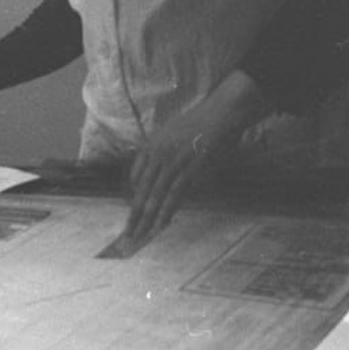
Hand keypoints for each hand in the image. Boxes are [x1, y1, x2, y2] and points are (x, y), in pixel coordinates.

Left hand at [125, 70, 269, 246]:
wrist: (221, 113)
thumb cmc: (203, 123)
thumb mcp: (174, 133)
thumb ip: (164, 151)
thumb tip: (160, 172)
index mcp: (152, 146)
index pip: (136, 178)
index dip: (133, 198)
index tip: (132, 215)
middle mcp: (157, 155)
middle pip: (141, 190)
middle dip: (134, 214)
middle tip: (127, 234)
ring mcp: (172, 163)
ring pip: (155, 196)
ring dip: (147, 219)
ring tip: (140, 236)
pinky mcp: (189, 170)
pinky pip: (173, 195)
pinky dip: (166, 212)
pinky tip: (160, 225)